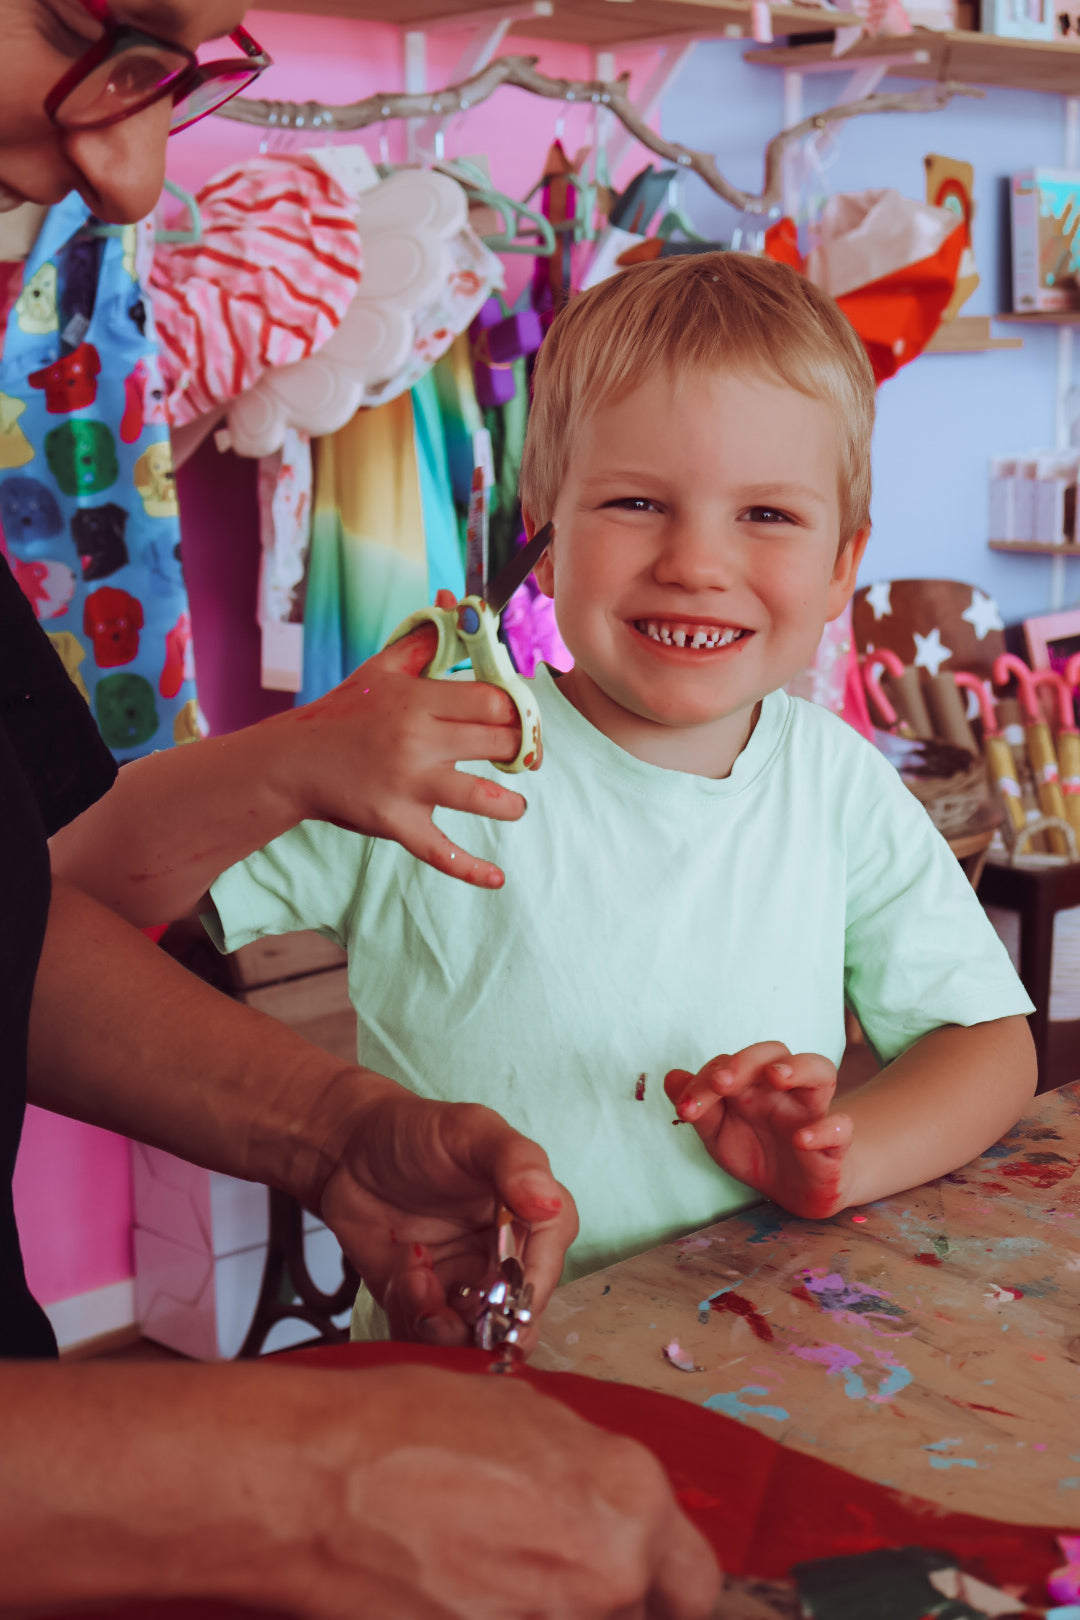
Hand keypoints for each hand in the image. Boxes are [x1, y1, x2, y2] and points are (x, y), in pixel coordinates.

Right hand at [3, 1360, 718, 1618]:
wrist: (314, 1483)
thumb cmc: (406, 1430)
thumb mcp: (522, 1413)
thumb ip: (586, 1472)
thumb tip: (603, 1504)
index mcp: (630, 1498)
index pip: (694, 1582)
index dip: (662, 1581)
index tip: (636, 1579)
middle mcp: (608, 1575)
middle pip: (639, 1615)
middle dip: (607, 1599)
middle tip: (547, 1570)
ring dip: (551, 1609)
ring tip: (492, 1575)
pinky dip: (501, 1616)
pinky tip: (460, 1593)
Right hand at [269, 593, 526, 887]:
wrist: (293, 760)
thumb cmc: (344, 711)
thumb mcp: (382, 668)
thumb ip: (425, 639)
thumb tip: (456, 606)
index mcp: (417, 700)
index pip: (493, 699)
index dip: (517, 708)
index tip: (517, 717)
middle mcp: (417, 741)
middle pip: (498, 742)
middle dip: (519, 750)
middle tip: (518, 756)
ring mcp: (407, 785)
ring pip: (481, 796)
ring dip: (510, 803)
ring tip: (513, 805)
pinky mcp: (395, 822)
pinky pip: (440, 851)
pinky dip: (471, 868)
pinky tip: (497, 878)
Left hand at [315, 1075, 578, 1351]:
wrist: (350, 1147)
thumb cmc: (420, 1130)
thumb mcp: (471, 1130)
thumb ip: (514, 1159)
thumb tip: (548, 1202)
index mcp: (526, 1216)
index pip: (547, 1260)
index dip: (535, 1285)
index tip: (510, 1297)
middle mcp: (499, 1258)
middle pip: (515, 1314)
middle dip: (491, 1326)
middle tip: (459, 1317)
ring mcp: (459, 1285)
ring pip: (470, 1335)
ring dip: (446, 1327)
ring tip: (416, 1286)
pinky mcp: (418, 1303)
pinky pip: (423, 1336)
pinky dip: (412, 1320)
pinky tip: (400, 1278)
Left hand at [664, 1042, 853, 1218]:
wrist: (794, 1192)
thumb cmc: (756, 1151)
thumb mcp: (718, 1134)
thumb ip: (699, 1108)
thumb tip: (671, 1078)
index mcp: (753, 1083)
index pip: (731, 1063)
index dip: (706, 1079)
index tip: (685, 1107)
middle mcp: (784, 1090)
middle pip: (776, 1052)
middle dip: (748, 1061)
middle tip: (723, 1081)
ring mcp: (812, 1112)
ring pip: (821, 1071)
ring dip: (799, 1068)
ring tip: (777, 1076)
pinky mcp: (835, 1144)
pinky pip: (841, 1127)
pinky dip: (825, 1129)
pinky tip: (801, 1139)